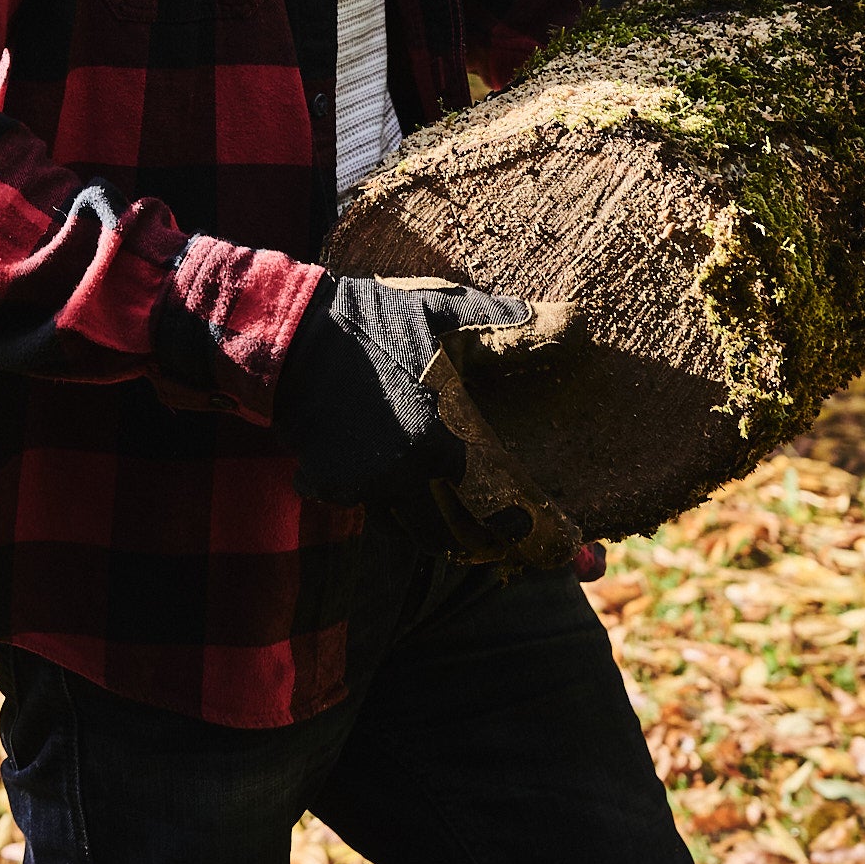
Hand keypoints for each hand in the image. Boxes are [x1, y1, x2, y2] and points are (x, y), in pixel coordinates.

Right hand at [273, 275, 581, 570]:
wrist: (287, 332)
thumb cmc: (375, 318)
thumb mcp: (446, 311)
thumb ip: (509, 327)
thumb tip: (577, 324)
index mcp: (446, 438)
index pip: (508, 512)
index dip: (545, 540)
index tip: (576, 552)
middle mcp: (408, 475)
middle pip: (465, 539)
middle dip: (498, 548)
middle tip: (524, 548)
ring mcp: (366, 486)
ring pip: (420, 532)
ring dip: (451, 533)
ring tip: (477, 530)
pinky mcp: (332, 486)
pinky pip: (375, 509)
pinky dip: (394, 505)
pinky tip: (404, 483)